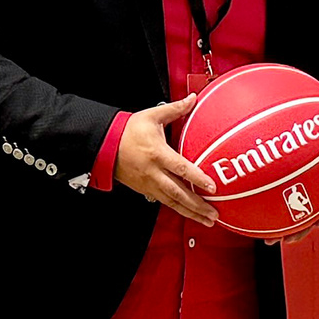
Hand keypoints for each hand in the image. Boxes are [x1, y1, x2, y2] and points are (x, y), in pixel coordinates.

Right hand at [114, 93, 219, 224]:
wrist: (104, 145)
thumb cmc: (128, 130)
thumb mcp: (152, 116)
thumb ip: (175, 109)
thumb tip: (193, 99)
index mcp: (158, 153)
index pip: (180, 168)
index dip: (196, 178)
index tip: (212, 186)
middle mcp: (154, 172)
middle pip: (178, 193)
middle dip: (197, 205)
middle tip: (214, 213)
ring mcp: (149, 183)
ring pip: (172, 202)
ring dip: (190, 213)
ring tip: (207, 220)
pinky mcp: (145, 189)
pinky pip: (164, 202)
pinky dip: (178, 210)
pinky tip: (189, 214)